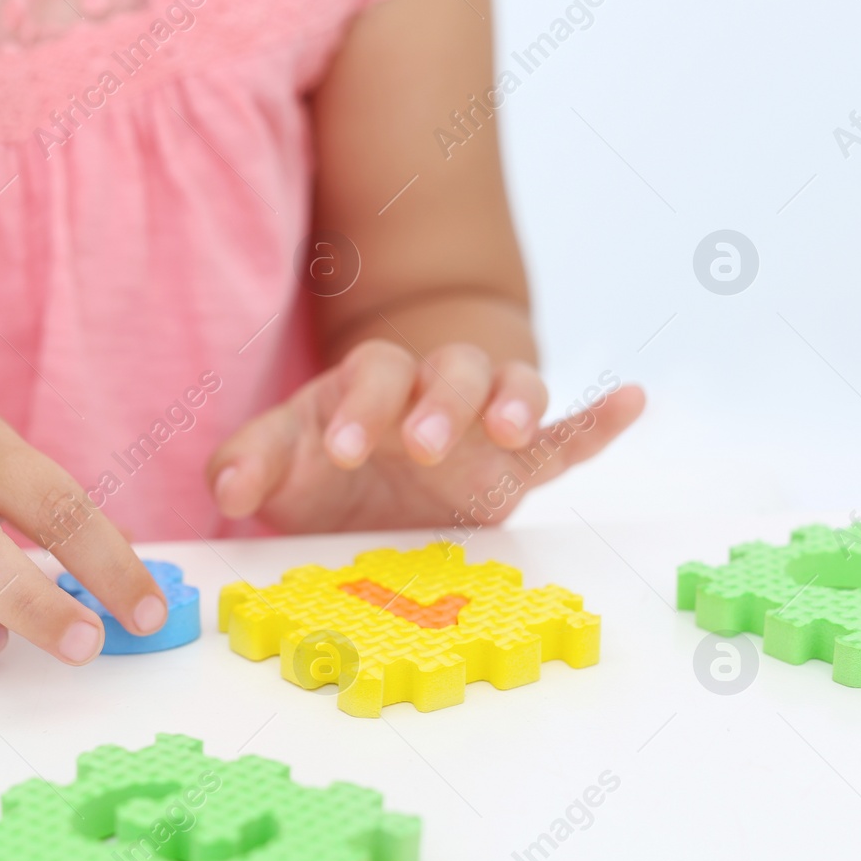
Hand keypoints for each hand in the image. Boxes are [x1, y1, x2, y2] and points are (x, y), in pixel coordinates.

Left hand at [206, 340, 644, 532]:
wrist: (362, 491)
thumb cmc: (316, 469)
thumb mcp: (276, 468)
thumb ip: (247, 467)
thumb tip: (228, 489)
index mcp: (370, 384)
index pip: (373, 375)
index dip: (359, 409)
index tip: (338, 452)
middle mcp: (433, 391)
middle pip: (451, 369)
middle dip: (441, 404)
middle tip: (421, 448)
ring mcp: (484, 424)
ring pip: (514, 386)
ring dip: (517, 401)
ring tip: (514, 430)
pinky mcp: (522, 468)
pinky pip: (569, 438)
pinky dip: (601, 420)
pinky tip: (632, 399)